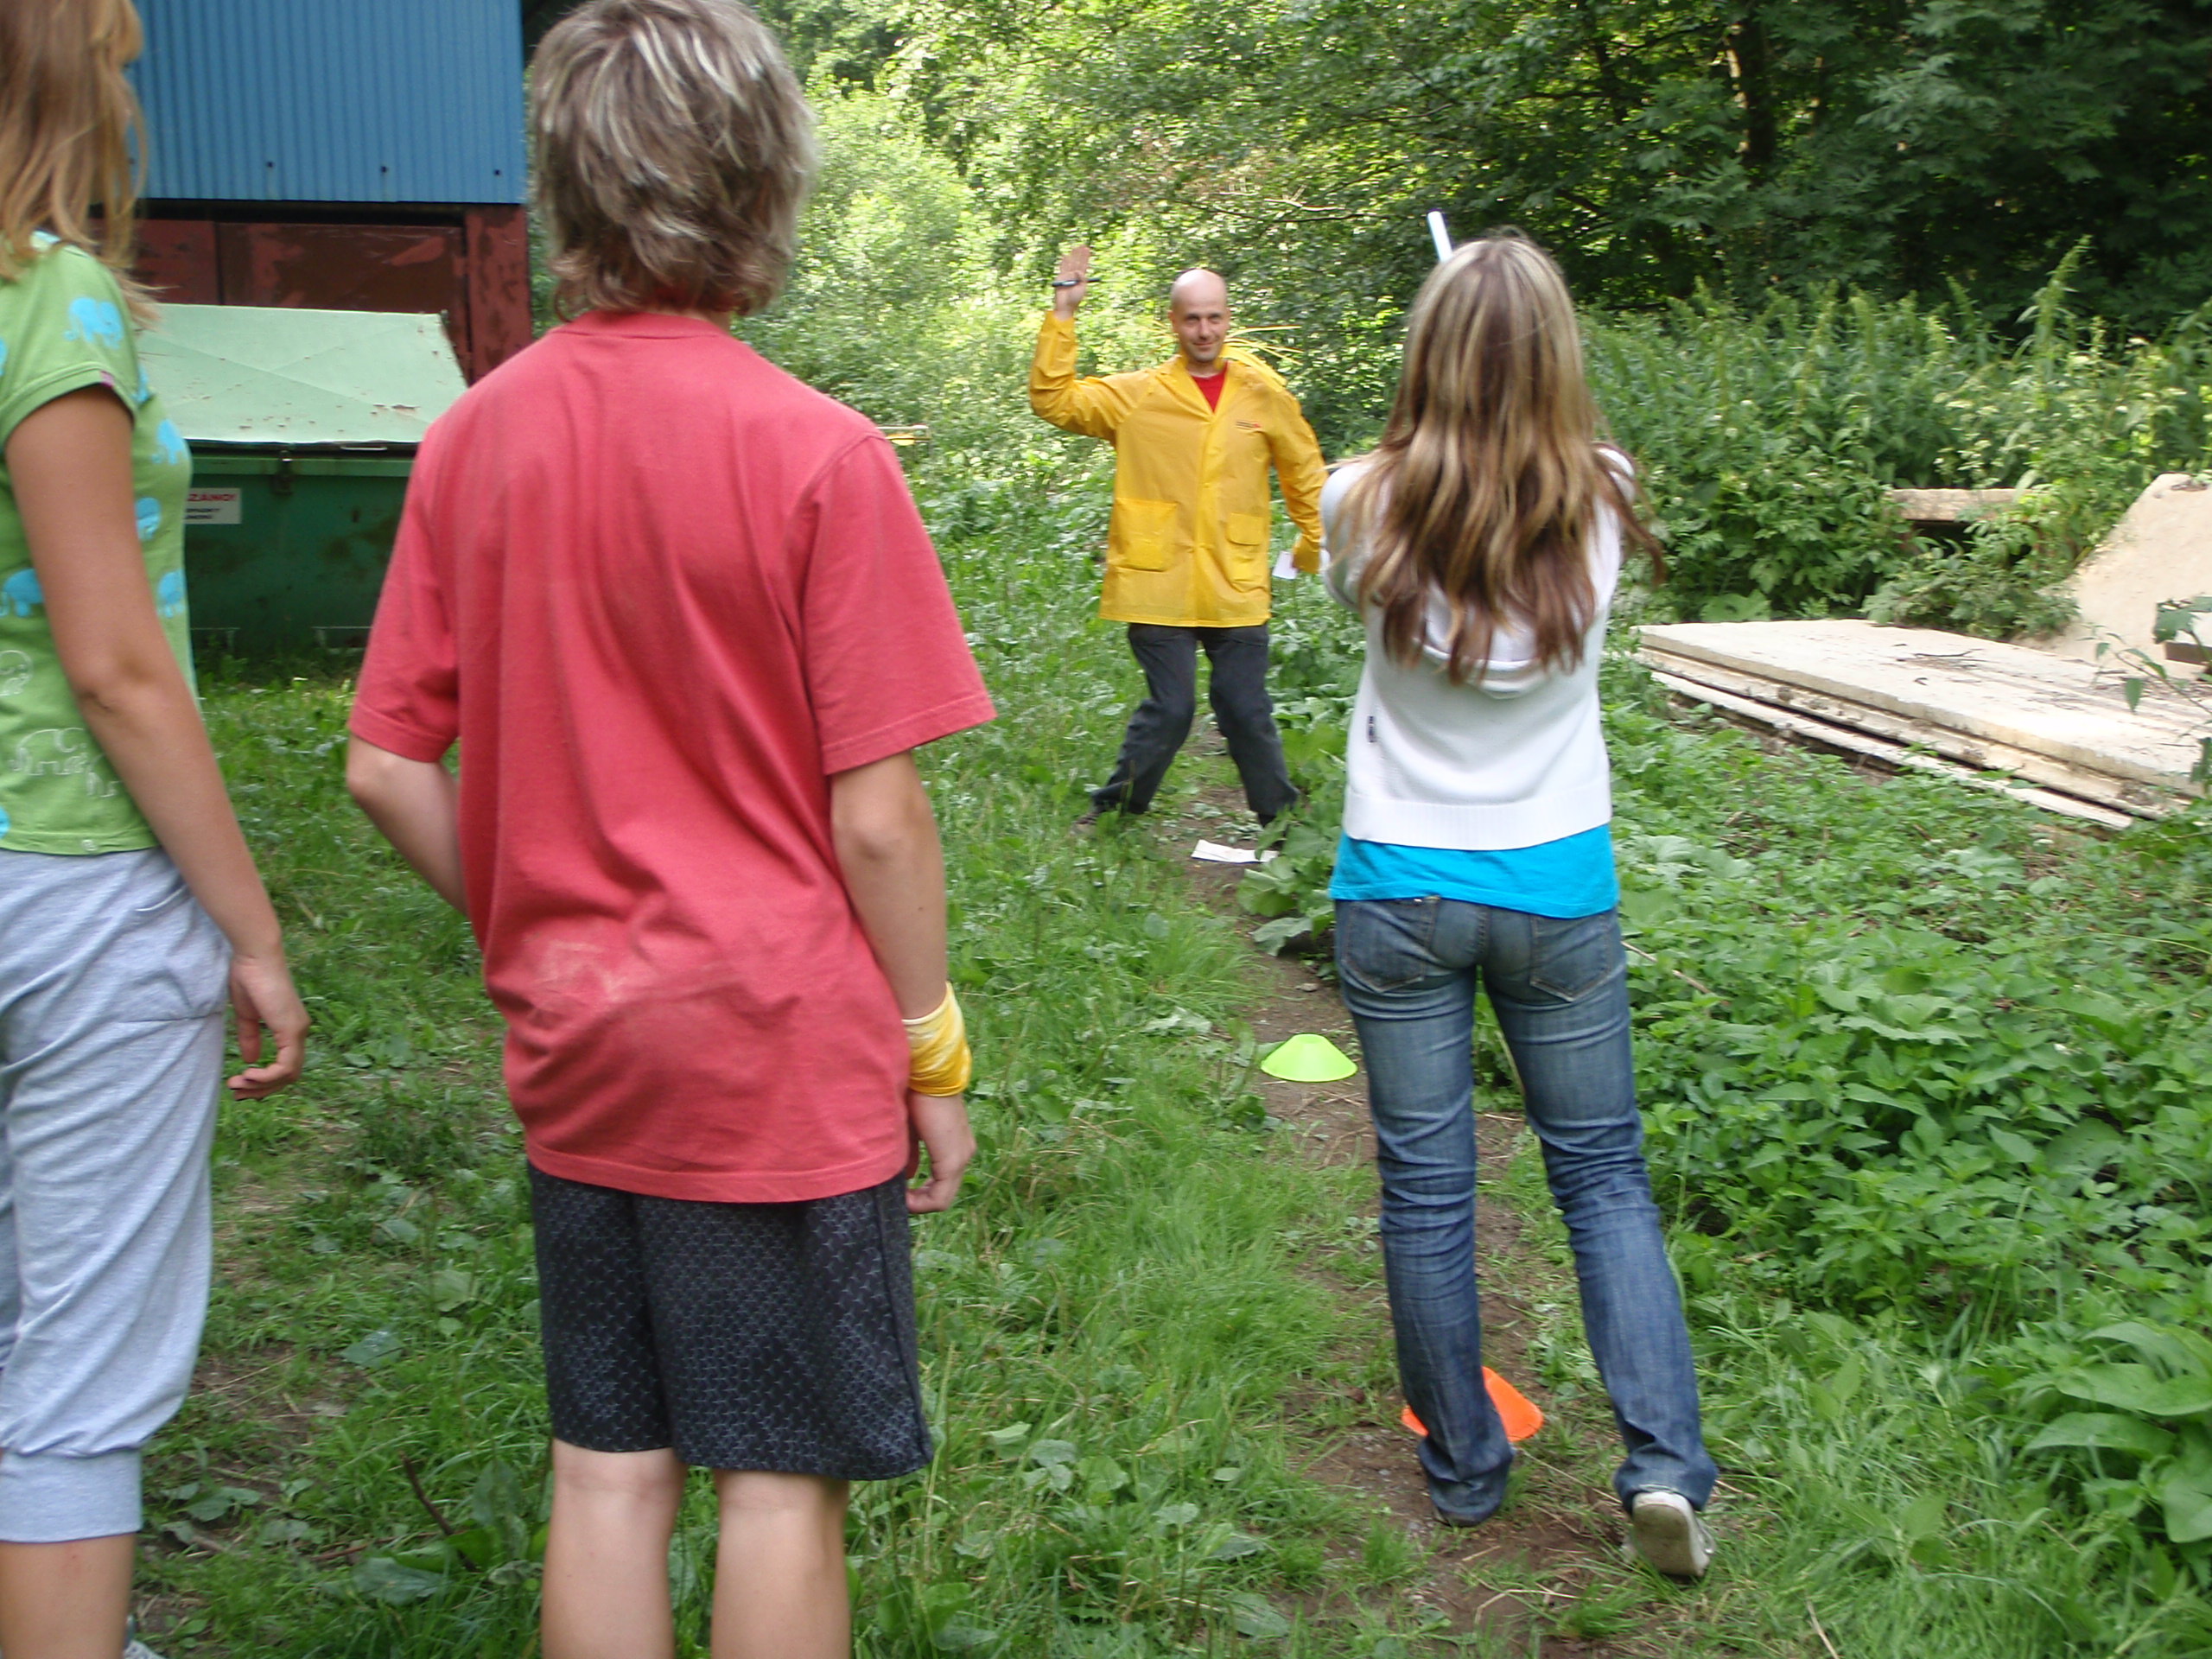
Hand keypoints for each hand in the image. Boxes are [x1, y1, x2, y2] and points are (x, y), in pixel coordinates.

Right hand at [227, 948, 308, 1097]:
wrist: (255, 957)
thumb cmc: (249, 979)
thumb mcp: (247, 1015)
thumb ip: (251, 1037)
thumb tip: (251, 1060)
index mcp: (291, 1028)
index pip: (286, 1066)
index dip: (265, 1081)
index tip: (241, 1085)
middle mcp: (300, 1031)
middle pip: (289, 1076)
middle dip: (262, 1090)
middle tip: (237, 1093)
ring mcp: (298, 1031)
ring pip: (288, 1074)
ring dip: (261, 1086)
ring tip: (237, 1085)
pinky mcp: (291, 1029)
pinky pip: (285, 1065)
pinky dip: (267, 1076)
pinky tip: (248, 1073)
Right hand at [905, 1091, 974, 1212]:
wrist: (925, 1073)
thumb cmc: (914, 1095)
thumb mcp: (909, 1131)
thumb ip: (910, 1155)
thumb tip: (908, 1176)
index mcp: (954, 1145)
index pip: (941, 1183)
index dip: (919, 1195)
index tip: (898, 1192)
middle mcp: (963, 1153)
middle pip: (942, 1194)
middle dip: (918, 1200)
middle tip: (897, 1199)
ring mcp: (961, 1157)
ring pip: (942, 1197)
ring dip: (919, 1202)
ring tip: (899, 1199)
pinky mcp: (953, 1159)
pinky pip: (940, 1196)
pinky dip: (921, 1202)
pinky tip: (903, 1198)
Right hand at [1052, 245, 1092, 318]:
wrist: (1065, 306)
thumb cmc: (1075, 299)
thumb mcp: (1082, 288)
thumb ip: (1082, 279)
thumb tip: (1078, 270)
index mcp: (1081, 278)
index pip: (1084, 265)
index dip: (1086, 258)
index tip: (1088, 250)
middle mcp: (1075, 275)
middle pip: (1078, 262)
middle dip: (1080, 254)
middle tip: (1083, 245)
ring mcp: (1067, 275)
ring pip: (1071, 263)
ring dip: (1073, 255)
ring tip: (1076, 247)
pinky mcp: (1061, 277)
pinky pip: (1062, 268)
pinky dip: (1064, 262)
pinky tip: (1066, 256)